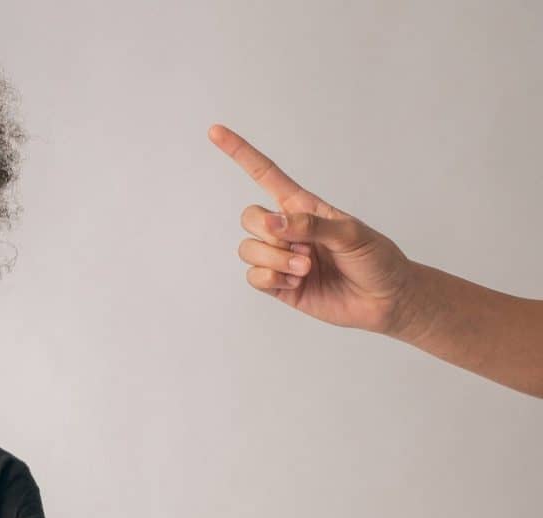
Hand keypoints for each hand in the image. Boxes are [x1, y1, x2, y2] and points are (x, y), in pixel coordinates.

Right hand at [209, 123, 415, 335]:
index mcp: (303, 207)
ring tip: (306, 269)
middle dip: (268, 232)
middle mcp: (287, 230)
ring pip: (248, 249)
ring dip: (275, 260)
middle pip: (250, 217)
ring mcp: (280, 258)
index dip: (240, 153)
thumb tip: (272, 222)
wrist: (386, 300)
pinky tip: (296, 282)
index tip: (215, 132)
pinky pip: (254, 277)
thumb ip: (310, 225)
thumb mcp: (351, 234)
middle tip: (302, 249)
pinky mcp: (278, 285)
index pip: (265, 174)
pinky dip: (272, 279)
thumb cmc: (376, 259)